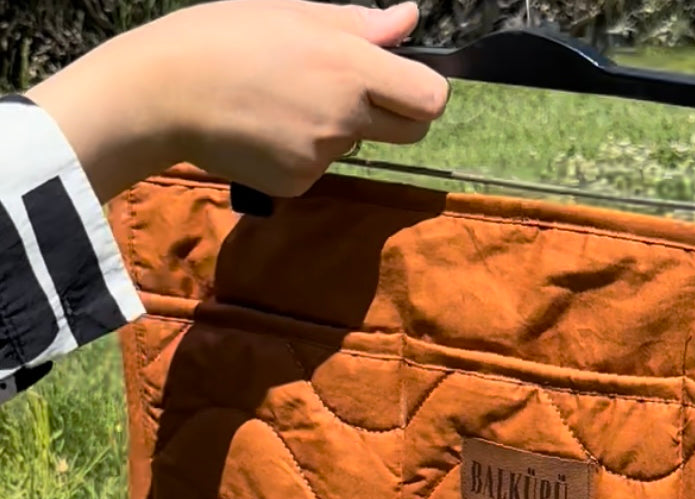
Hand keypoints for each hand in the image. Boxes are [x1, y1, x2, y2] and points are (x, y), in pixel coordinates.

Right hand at [27, 0, 448, 203]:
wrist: (162, 92)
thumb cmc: (224, 37)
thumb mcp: (294, 12)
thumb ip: (361, 24)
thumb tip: (409, 19)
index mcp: (350, 66)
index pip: (430, 98)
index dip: (424, 91)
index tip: (405, 83)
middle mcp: (345, 116)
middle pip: (411, 131)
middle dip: (396, 114)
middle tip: (351, 90)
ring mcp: (323, 155)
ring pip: (356, 145)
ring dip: (336, 126)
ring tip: (282, 98)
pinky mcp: (299, 184)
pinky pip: (319, 168)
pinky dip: (300, 151)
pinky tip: (266, 127)